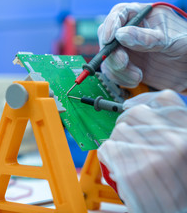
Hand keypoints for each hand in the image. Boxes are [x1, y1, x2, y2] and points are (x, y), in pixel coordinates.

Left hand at [97, 89, 186, 212]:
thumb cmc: (179, 186)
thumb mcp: (185, 152)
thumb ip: (173, 129)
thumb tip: (137, 106)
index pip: (165, 99)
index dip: (144, 101)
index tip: (132, 106)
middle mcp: (174, 142)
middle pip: (134, 113)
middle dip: (127, 125)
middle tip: (130, 142)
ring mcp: (151, 157)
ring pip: (118, 132)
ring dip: (119, 143)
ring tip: (130, 160)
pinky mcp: (130, 171)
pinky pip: (107, 148)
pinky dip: (108, 156)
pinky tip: (119, 167)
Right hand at [98, 2, 186, 91]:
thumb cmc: (186, 45)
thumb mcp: (170, 39)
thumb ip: (147, 38)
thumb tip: (120, 34)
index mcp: (141, 15)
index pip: (119, 13)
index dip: (111, 25)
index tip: (109, 39)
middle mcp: (129, 31)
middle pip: (107, 37)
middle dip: (112, 53)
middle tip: (123, 62)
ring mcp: (125, 49)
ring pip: (108, 57)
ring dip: (118, 69)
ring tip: (137, 76)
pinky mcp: (125, 66)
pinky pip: (113, 72)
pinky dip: (121, 78)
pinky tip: (136, 79)